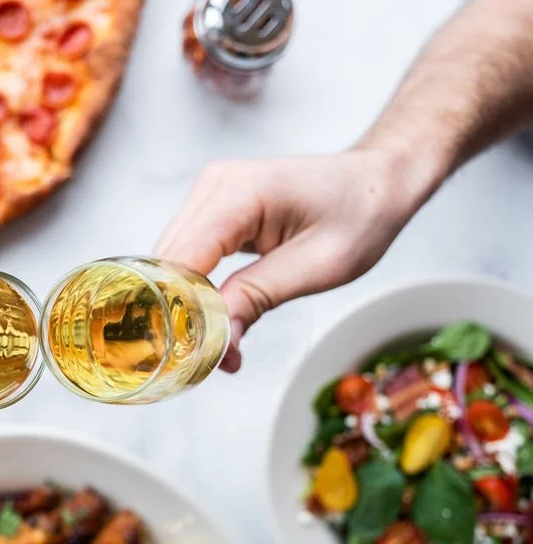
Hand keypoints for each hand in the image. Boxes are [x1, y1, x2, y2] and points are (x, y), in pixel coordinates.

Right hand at [155, 149, 432, 372]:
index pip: (182, 259)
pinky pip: (187, 254)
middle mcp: (214, 186)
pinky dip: (196, 289)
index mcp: (240, 193)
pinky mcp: (212, 208)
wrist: (376, 182)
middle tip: (215, 361)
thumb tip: (216, 341)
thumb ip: (259, 298)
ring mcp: (209, 194)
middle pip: (167, 262)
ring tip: (221, 346)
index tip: (194, 355)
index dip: (179, 308)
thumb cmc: (359, 215)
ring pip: (171, 261)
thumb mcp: (319, 265)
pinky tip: (218, 316)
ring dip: (187, 304)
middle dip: (182, 313)